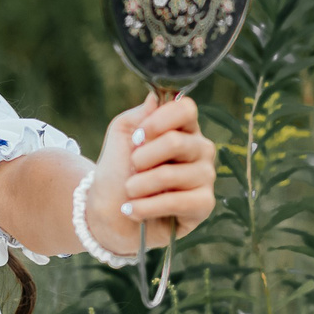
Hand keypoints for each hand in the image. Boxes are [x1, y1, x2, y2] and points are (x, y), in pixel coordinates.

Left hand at [88, 91, 216, 251]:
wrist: (108, 215)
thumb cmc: (117, 174)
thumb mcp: (121, 136)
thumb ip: (139, 115)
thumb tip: (156, 98)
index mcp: (183, 128)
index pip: (186, 109)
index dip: (159, 121)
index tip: (137, 138)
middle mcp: (199, 150)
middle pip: (176, 142)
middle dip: (141, 159)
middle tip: (132, 169)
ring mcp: (205, 177)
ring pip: (171, 174)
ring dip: (139, 186)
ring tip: (130, 192)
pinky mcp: (204, 205)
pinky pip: (178, 202)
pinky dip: (148, 207)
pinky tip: (134, 210)